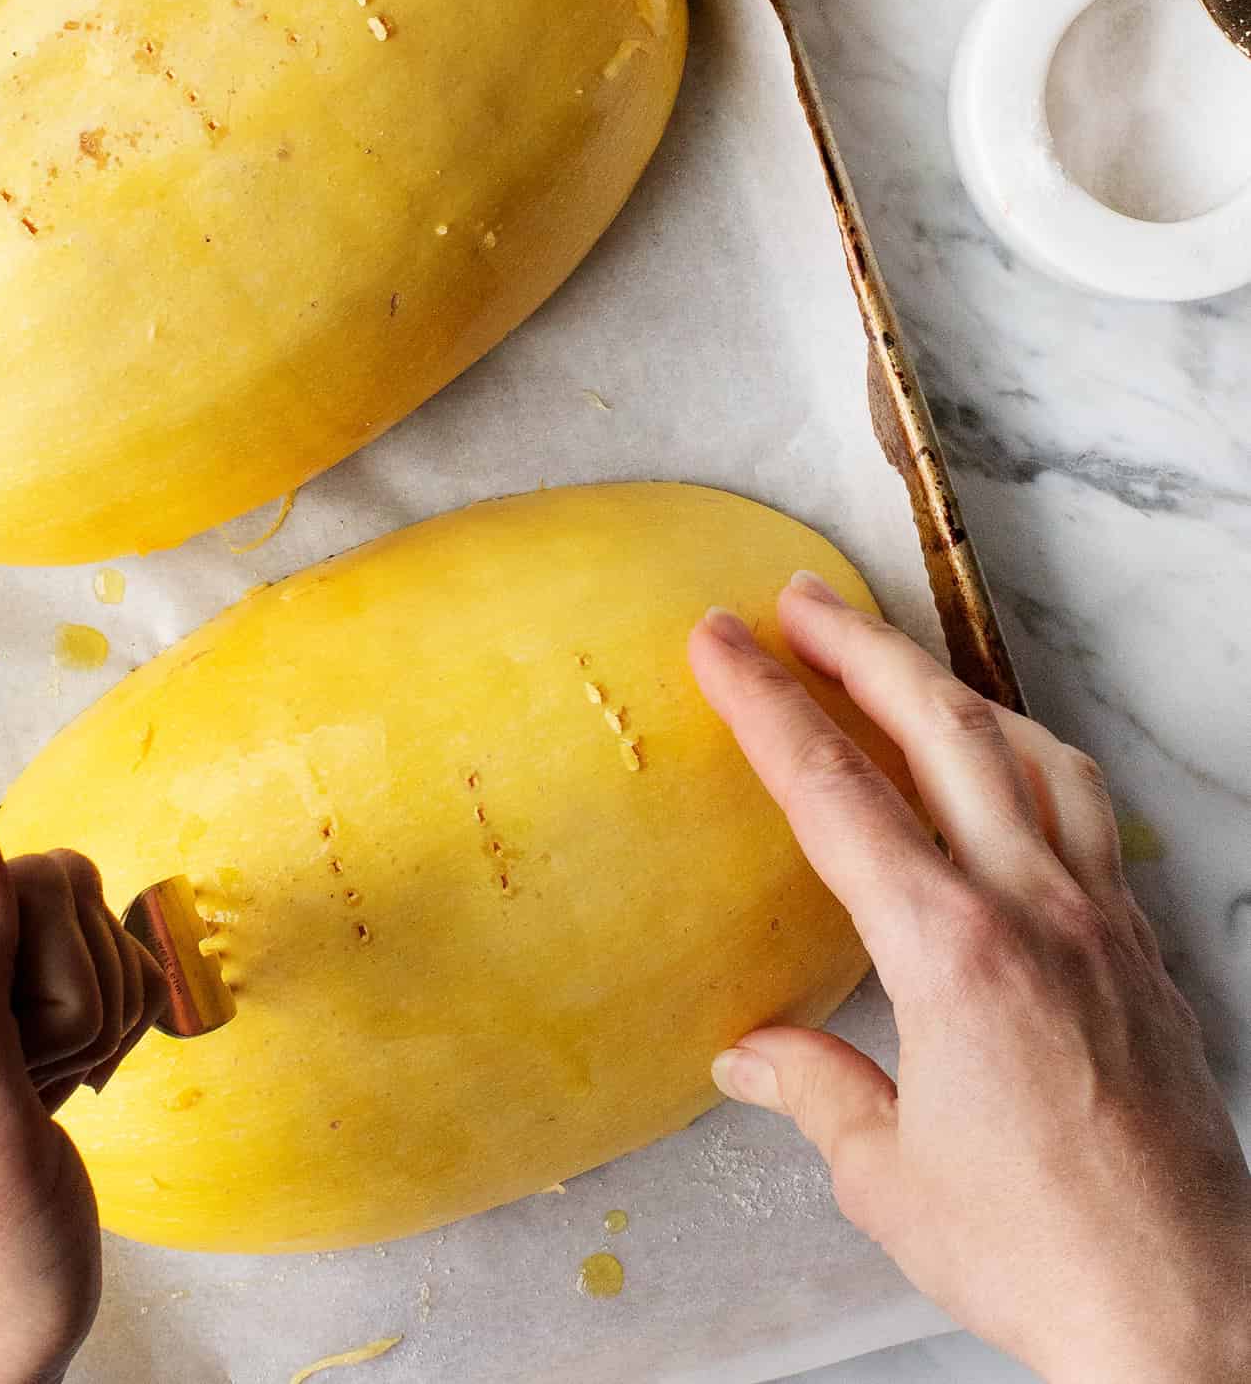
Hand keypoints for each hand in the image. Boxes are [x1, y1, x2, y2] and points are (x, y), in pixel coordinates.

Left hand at [0, 784, 165, 1383]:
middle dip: (71, 1005)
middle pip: (47, 895)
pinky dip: (95, 1025)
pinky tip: (52, 1088)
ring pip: (75, 919)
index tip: (17, 1081)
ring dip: (89, 1019)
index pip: (8, 886)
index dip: (48, 988)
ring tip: (37, 1104)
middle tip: (29, 1102)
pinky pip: (80, 952)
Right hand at [689, 574, 1250, 1383]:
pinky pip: (1088, 810)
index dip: (767, 703)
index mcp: (949, 950)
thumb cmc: (1037, 1251)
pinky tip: (1007, 764)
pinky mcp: (1141, 949)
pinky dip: (1032, 755)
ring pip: (1032, 751)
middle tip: (800, 599)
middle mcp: (1031, 909)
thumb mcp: (887, 1175)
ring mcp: (1099, 919)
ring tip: (898, 660)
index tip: (721, 637)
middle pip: (944, 729)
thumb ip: (813, 1089)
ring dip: (954, 687)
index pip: (835, 791)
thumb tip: (747, 1056)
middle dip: (862, 648)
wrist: (1190, 1313)